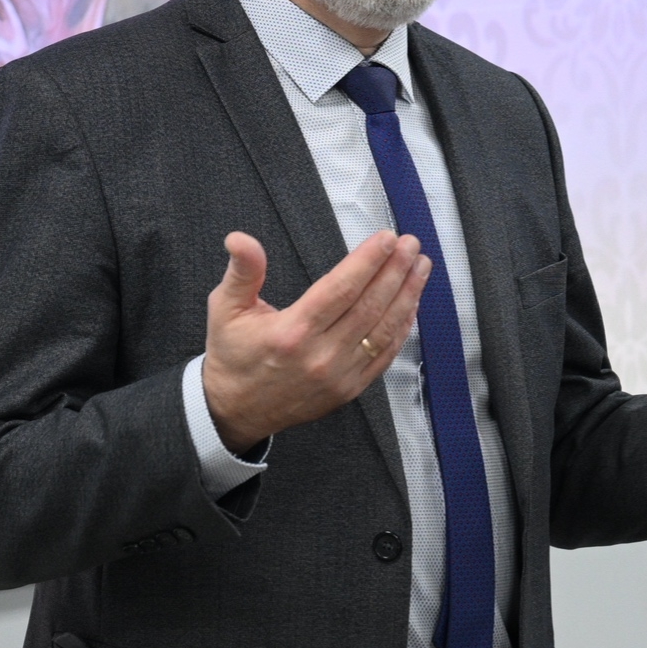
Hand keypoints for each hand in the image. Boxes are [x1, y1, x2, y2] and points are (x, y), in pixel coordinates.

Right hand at [202, 229, 431, 452]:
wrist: (235, 410)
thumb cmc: (233, 355)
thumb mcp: (225, 308)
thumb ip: (242, 271)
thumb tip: (239, 238)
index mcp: (292, 332)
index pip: (341, 289)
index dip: (368, 261)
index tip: (388, 238)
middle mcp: (320, 355)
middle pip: (369, 306)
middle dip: (395, 271)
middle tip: (412, 244)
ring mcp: (339, 376)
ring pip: (383, 330)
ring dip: (407, 296)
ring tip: (421, 267)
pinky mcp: (349, 389)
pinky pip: (383, 356)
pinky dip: (402, 330)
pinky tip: (412, 305)